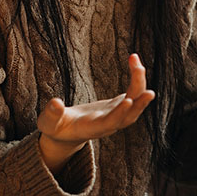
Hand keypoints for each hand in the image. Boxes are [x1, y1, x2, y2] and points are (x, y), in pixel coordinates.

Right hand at [37, 53, 154, 173]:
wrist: (66, 133)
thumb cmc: (55, 128)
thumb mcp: (48, 123)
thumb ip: (51, 115)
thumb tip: (55, 103)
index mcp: (93, 128)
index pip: (111, 122)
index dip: (120, 113)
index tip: (129, 101)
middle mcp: (109, 123)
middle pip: (130, 115)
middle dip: (139, 102)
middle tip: (148, 88)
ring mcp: (116, 114)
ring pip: (134, 102)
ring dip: (139, 84)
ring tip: (136, 62)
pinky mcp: (117, 105)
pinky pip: (132, 92)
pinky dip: (135, 78)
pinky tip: (135, 62)